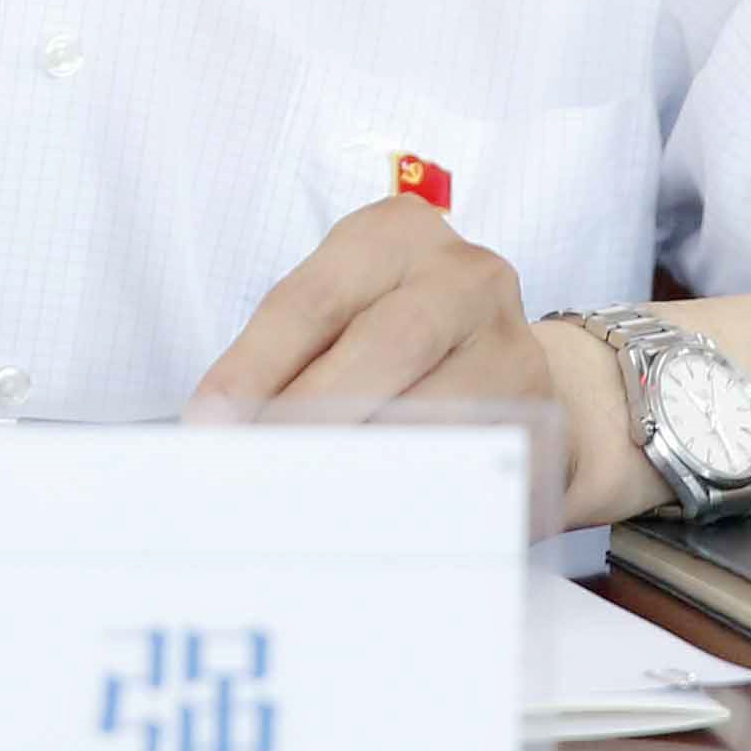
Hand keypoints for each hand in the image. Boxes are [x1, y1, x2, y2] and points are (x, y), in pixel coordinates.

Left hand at [187, 192, 581, 466]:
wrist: (507, 377)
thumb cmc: (398, 350)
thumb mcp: (343, 323)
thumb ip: (290, 363)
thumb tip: (225, 430)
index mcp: (393, 234)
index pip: (309, 300)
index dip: (253, 367)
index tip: (211, 425)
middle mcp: (462, 272)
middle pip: (380, 344)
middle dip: (309, 414)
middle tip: (256, 470)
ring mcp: (512, 339)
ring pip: (434, 406)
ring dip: (364, 460)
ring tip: (303, 499)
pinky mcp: (539, 412)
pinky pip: (470, 457)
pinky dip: (415, 490)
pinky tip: (371, 516)